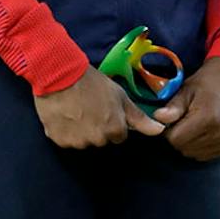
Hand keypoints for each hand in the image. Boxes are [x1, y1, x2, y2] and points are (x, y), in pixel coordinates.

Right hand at [32, 66, 164, 148]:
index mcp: (115, 131)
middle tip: (90, 108)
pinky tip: (64, 115)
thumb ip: (139, 118)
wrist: (60, 76)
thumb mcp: (121, 97)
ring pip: (84, 140)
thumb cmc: (94, 83)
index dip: (113, 121)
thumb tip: (160, 131)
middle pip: (101, 139)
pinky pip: (66, 140)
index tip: (105, 110)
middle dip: (98, 128)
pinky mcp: (59, 140)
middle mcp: (97, 140)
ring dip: (81, 130)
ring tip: (75, 109)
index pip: (119, 136)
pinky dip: (66, 131)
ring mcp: (77, 142)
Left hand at [153, 56, 219, 160]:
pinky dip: (199, 145)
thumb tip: (157, 117)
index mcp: (207, 117)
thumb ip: (173, 107)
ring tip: (194, 123)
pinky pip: (204, 154)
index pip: (175, 139)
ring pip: (192, 153)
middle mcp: (219, 132)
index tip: (174, 118)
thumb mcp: (187, 89)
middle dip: (178, 136)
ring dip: (188, 142)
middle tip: (184, 119)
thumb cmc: (207, 82)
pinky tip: (203, 130)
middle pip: (183, 148)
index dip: (169, 130)